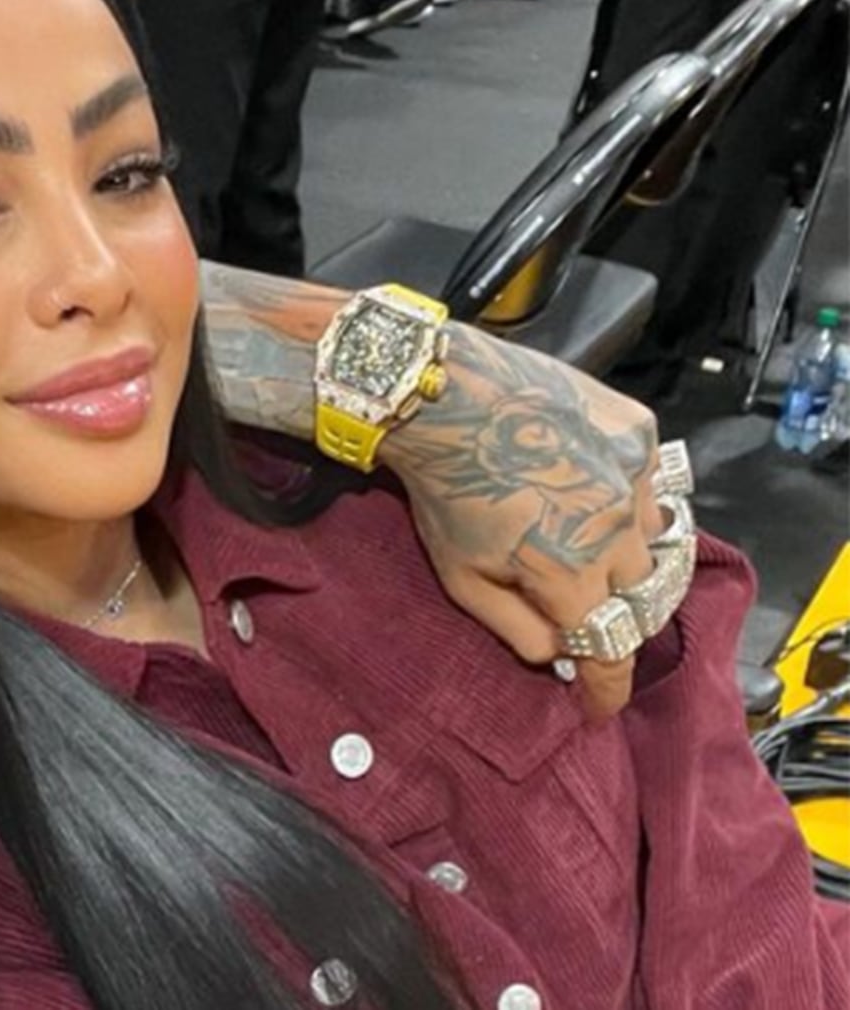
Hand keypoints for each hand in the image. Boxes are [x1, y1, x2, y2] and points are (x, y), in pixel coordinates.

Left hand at [197, 262, 666, 719]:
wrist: (445, 395)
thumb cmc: (445, 490)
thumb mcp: (462, 576)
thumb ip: (515, 627)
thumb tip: (559, 658)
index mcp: (572, 576)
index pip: (612, 651)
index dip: (609, 687)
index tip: (600, 703)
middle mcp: (619, 531)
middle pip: (640, 598)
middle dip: (615, 614)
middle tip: (585, 609)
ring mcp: (636, 478)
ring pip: (654, 540)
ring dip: (628, 553)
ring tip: (587, 540)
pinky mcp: (640, 434)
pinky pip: (651, 483)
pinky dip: (628, 496)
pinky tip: (589, 484)